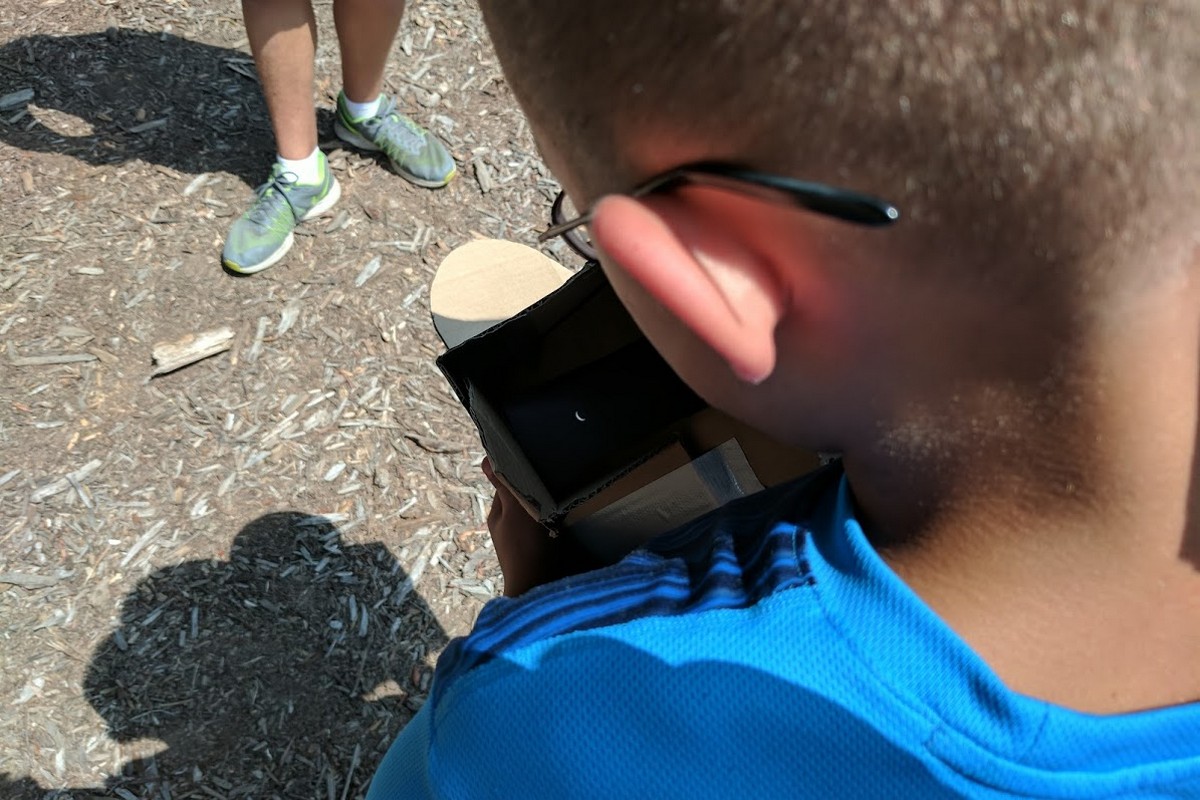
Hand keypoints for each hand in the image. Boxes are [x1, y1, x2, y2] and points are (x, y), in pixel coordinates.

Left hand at [482, 459, 603, 595]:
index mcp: (498, 514)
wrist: (541, 590)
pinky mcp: (543, 550)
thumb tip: (486, 459)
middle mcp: (509, 526)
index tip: (538, 461)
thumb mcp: (514, 511)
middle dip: (537, 489)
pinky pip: (551, 528)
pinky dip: (558, 523)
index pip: (508, 482)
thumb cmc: (525, 549)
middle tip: (556, 479)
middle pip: (524, 497)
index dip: (520, 472)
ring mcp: (526, 540)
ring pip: (539, 512)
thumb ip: (504, 486)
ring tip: (566, 499)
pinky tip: (570, 521)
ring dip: (550, 506)